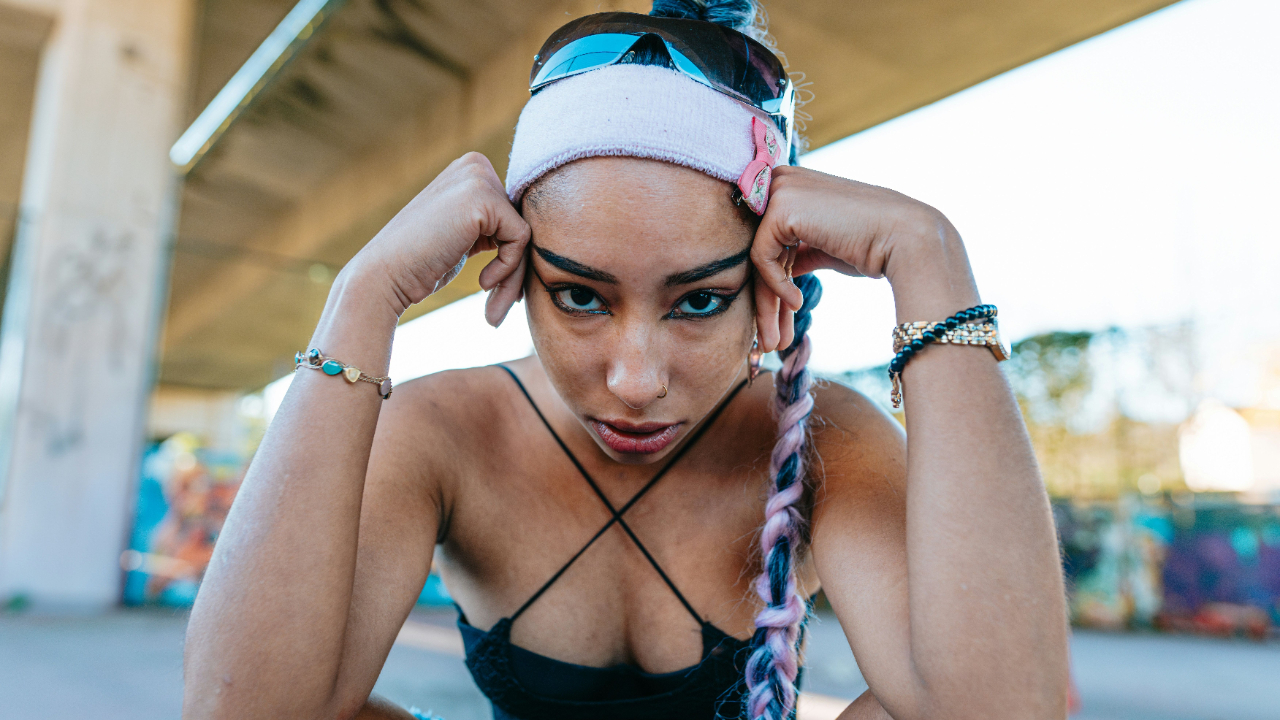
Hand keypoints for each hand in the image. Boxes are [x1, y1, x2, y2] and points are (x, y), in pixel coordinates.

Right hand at [345, 152, 530, 326]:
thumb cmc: (420, 265)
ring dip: (512, 278)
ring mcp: (478, 177)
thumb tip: (529, 234)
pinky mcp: (483, 198)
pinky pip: (521, 238)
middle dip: (513, 269)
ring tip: (493, 309)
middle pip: (521, 222)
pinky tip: (481, 282)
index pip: (513, 216)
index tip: (496, 289)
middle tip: (497, 308)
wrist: (383, 275)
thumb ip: (490, 226)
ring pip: (524, 233)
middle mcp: (475, 165)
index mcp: (470, 170)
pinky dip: (508, 268)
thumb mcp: (461, 235)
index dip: (510, 256)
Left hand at [749, 166, 974, 350]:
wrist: (907, 239)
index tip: (778, 322)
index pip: (768, 240)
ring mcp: (781, 191)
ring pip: (757, 259)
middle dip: (766, 302)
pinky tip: (796, 303)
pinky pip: (762, 258)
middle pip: (760, 250)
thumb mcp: (826, 248)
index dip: (771, 284)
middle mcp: (783, 182)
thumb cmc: (875, 245)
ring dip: (767, 306)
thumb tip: (779, 270)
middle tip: (769, 341)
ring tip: (774, 341)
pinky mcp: (781, 208)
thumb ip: (799, 252)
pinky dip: (776, 286)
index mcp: (795, 187)